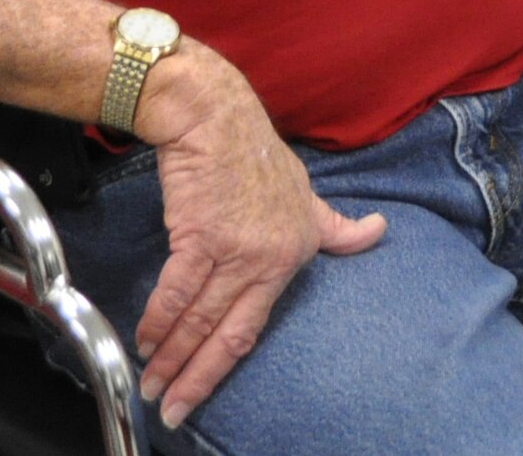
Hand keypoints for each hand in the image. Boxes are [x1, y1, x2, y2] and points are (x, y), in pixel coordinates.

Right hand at [131, 49, 385, 429]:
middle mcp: (267, 258)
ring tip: (149, 381)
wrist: (213, 115)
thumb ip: (334, 224)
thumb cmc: (254, 150)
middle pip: (226, 333)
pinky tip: (144, 339)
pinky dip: (158, 319)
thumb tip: (377, 230)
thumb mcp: (305, 189)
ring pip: (198, 318)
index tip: (200, 393)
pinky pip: (176, 291)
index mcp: (293, 252)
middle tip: (169, 407)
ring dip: (169, 355)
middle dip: (195, 377)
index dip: (224, 365)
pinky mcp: (199, 235)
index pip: (254, 326)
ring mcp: (234, 249)